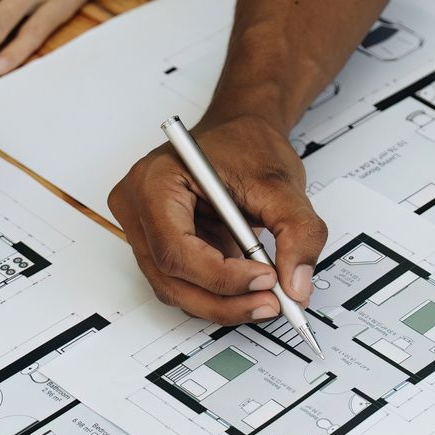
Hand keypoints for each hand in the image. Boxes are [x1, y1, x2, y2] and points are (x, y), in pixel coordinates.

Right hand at [108, 113, 329, 323]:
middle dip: (224, 300)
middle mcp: (137, 208)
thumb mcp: (282, 183)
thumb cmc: (246, 145)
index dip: (220, 275)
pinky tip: (250, 288)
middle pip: (170, 278)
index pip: (175, 249)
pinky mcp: (160, 246)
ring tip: (268, 296)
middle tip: (272, 303)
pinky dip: (219, 294)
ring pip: (176, 289)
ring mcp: (144, 230)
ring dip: (224, 303)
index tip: (266, 279)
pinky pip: (184, 283)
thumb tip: (296, 284)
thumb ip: (297, 232)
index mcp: (154, 182)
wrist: (240, 132)